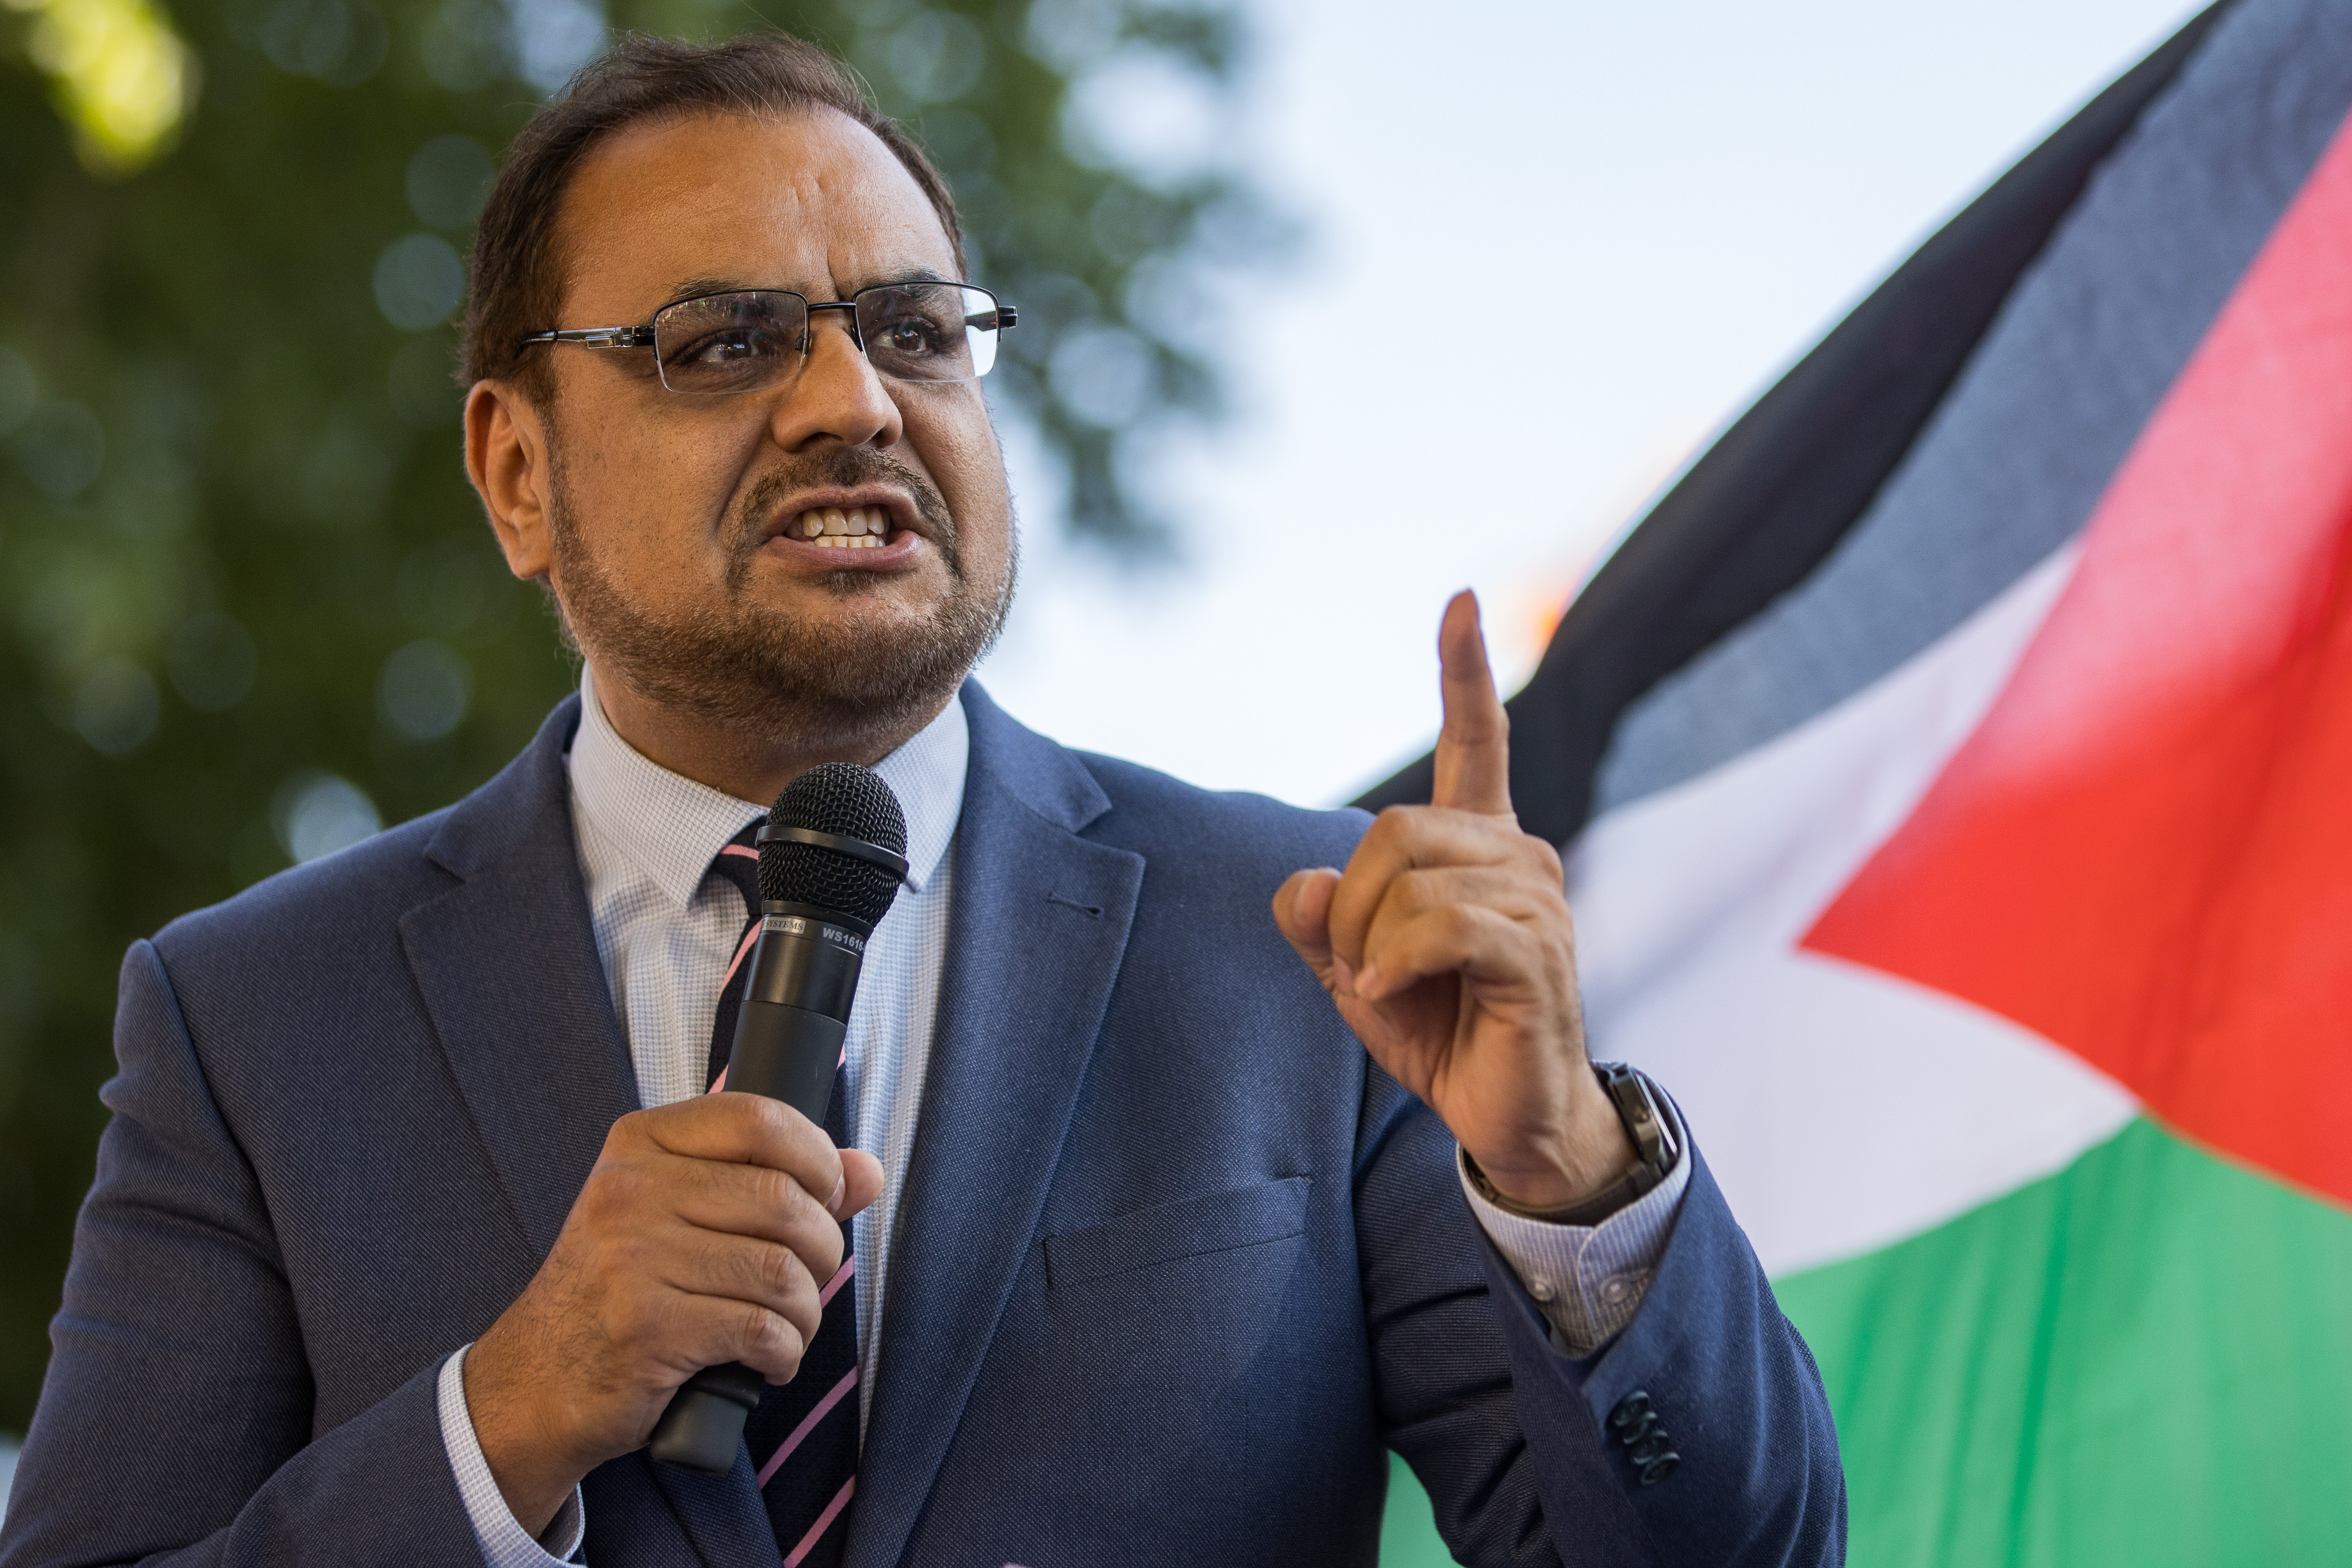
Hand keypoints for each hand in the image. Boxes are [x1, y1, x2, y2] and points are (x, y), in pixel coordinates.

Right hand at [462, 1094, 883, 1533]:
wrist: (538, 1378)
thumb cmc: (623, 1288)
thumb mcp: (681, 1213)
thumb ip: (777, 1182)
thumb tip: (867, 1171)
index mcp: (640, 1142)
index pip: (759, 1118)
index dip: (818, 1157)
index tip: (827, 1196)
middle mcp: (630, 1190)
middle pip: (784, 1201)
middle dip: (821, 1251)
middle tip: (805, 1280)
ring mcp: (632, 1259)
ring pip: (781, 1271)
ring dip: (805, 1311)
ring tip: (786, 1326)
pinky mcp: (646, 1327)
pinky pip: (760, 1329)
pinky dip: (783, 1352)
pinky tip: (767, 1359)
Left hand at [1273, 591, 1632, 1210]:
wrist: (1505, 1117)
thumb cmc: (1438, 1032)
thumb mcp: (1356, 971)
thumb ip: (1319, 922)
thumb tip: (1300, 886)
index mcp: (1478, 845)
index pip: (1477, 739)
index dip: (1464, 670)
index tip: (1462, 601)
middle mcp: (1517, 855)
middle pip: (1394, 828)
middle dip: (1351, 904)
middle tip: (1359, 967)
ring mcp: (1537, 900)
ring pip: (1411, 880)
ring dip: (1372, 945)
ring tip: (1391, 990)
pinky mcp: (1536, 953)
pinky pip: (1439, 927)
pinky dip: (1395, 965)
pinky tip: (1395, 994)